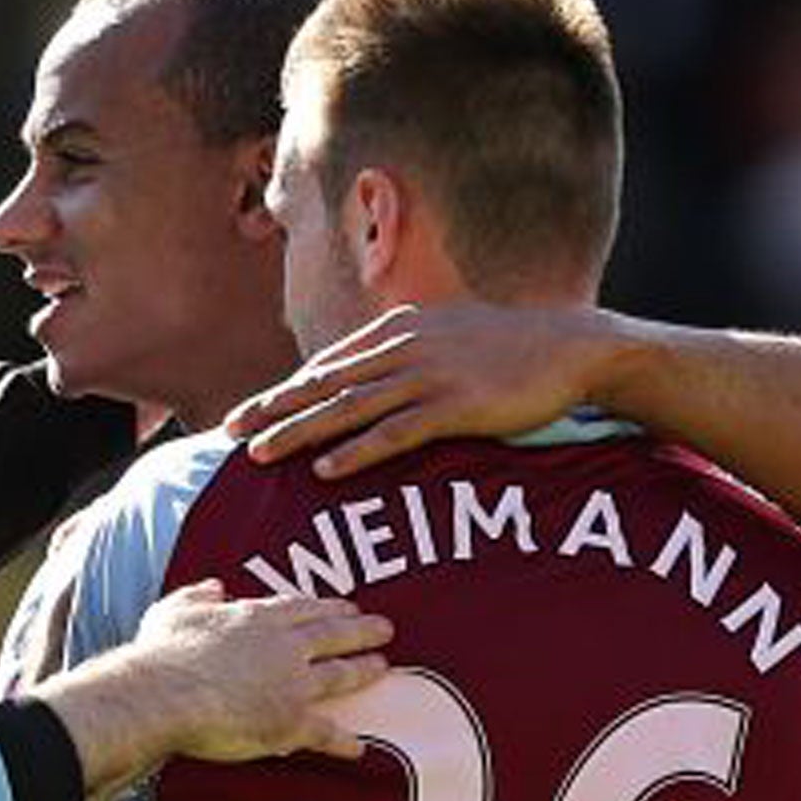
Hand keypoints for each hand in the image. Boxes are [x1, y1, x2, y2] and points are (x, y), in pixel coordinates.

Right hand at [131, 580, 392, 762]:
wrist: (164, 695)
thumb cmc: (163, 654)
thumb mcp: (175, 610)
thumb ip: (198, 595)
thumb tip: (215, 585)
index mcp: (257, 618)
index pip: (302, 608)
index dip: (326, 608)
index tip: (345, 607)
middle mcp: (283, 646)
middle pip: (332, 635)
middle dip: (362, 630)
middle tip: (385, 628)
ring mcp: (292, 685)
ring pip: (339, 675)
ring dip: (364, 671)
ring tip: (384, 667)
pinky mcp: (290, 723)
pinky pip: (325, 733)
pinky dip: (344, 742)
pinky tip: (359, 748)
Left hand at [224, 302, 622, 478]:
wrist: (572, 348)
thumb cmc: (509, 350)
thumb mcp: (446, 338)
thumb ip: (403, 354)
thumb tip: (365, 377)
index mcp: (398, 331)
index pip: (326, 366)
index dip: (282, 392)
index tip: (244, 413)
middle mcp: (405, 348)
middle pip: (323, 383)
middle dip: (272, 409)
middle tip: (228, 433)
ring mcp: (430, 375)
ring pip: (348, 407)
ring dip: (299, 431)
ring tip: (259, 454)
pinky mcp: (456, 405)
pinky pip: (395, 432)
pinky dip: (356, 451)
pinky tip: (325, 469)